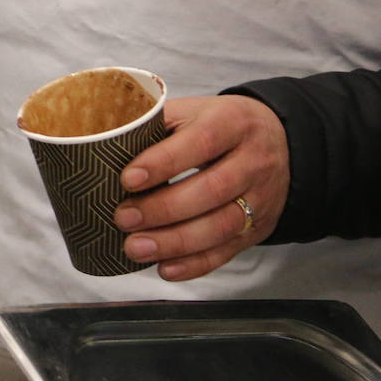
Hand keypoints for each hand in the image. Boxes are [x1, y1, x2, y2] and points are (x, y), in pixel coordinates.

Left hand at [113, 95, 288, 280]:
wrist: (278, 143)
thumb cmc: (218, 127)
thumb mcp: (193, 112)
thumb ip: (156, 126)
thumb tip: (102, 148)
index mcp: (234, 122)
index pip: (202, 141)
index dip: (164, 162)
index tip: (127, 179)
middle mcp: (254, 161)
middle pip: (213, 190)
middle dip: (163, 209)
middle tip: (122, 218)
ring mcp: (260, 198)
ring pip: (222, 226)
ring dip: (175, 242)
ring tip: (134, 248)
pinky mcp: (257, 228)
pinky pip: (228, 251)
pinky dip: (194, 264)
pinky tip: (164, 268)